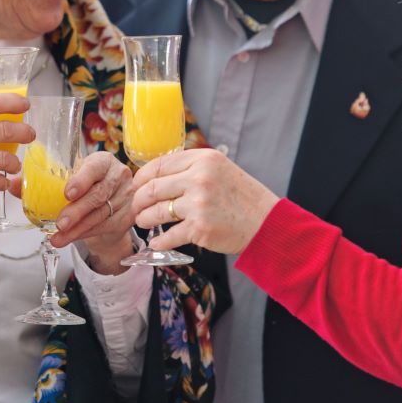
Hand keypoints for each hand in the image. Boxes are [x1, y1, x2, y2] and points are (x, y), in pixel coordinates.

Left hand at [53, 152, 134, 273]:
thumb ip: (41, 181)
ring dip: (77, 228)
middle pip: (98, 195)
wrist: (109, 205)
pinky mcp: (127, 216)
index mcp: (103, 160)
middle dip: (76, 211)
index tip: (67, 193)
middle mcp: (118, 176)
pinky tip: (69, 238)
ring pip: (100, 214)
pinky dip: (84, 234)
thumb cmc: (85, 187)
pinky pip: (104, 227)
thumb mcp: (68, 179)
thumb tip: (13, 184)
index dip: (82, 180)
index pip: (95, 168)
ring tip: (58, 236)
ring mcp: (125, 197)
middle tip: (59, 222)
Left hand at [131, 148, 279, 254]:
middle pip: (152, 188)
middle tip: (136, 207)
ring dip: (144, 219)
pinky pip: (168, 236)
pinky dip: (159, 241)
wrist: (266, 223)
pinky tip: (156, 243)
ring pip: (156, 212)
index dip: (142, 177)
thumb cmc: (241, 196)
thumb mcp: (219, 169)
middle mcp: (199, 179)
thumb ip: (190, 168)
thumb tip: (154, 176)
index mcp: (202, 160)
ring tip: (143, 222)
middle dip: (138, 200)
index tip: (136, 186)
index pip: (159, 165)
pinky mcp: (200, 228)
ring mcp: (198, 204)